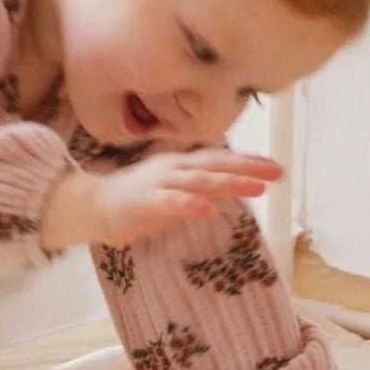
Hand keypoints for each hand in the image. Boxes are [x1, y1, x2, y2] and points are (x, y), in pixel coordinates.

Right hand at [41, 151, 282, 248]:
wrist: (92, 206)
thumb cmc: (137, 200)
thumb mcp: (176, 193)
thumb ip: (201, 191)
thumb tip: (229, 193)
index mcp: (182, 164)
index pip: (220, 159)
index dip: (248, 161)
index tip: (275, 167)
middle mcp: (174, 167)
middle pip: (216, 164)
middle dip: (247, 167)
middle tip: (277, 172)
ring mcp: (159, 182)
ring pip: (199, 180)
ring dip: (228, 182)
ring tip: (255, 187)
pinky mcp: (144, 202)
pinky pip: (171, 203)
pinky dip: (191, 205)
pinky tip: (209, 210)